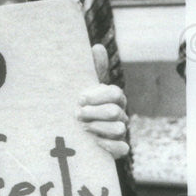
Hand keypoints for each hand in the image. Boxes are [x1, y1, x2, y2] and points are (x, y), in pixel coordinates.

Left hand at [76, 44, 129, 159]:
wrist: (73, 131)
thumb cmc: (81, 104)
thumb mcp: (84, 86)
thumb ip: (92, 69)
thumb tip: (98, 47)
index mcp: (114, 98)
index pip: (115, 93)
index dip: (98, 95)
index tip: (80, 97)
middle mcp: (120, 114)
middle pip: (114, 111)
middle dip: (94, 113)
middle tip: (77, 114)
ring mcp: (120, 131)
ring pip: (118, 129)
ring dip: (98, 128)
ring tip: (82, 127)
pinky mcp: (117, 148)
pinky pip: (122, 149)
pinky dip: (108, 145)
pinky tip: (93, 141)